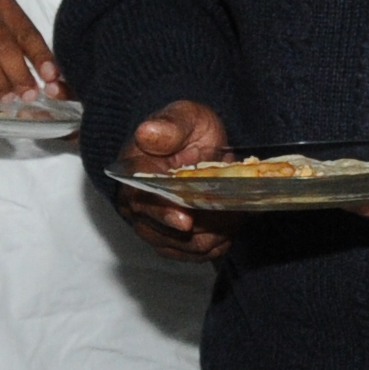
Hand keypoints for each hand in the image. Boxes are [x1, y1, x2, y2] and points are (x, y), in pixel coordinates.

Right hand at [113, 100, 234, 259]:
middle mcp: (135, 203)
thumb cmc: (188, 131)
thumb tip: (147, 132)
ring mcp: (150, 225)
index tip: (185, 221)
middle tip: (233, 212)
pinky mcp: (168, 241)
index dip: (163, 211)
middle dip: (203, 223)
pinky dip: (216, 243)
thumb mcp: (185, 116)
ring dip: (214, 234)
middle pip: (164, 229)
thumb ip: (170, 125)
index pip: (141, 197)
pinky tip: (229, 226)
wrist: (193, 148)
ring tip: (235, 213)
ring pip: (183, 245)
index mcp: (133, 171)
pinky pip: (192, 254)